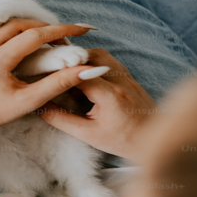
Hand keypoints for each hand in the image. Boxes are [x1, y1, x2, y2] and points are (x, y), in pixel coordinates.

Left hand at [0, 19, 108, 141]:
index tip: (80, 28)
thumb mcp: (26, 102)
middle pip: (18, 25)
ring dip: (19, 27)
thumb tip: (86, 70)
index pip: (35, 36)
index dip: (61, 30)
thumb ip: (57, 84)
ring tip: (36, 38)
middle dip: (42, 28)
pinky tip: (5, 39)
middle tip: (59, 38)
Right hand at [39, 48, 156, 160]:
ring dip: (82, 60)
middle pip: (90, 56)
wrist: (156, 142)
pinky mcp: (130, 77)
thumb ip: (62, 120)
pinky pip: (109, 61)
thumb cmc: (124, 141)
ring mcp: (127, 76)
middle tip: (55, 70)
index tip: (43, 72)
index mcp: (109, 94)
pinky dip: (94, 63)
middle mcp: (120, 80)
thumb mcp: (88, 135)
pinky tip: (85, 77)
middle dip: (70, 60)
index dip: (59, 70)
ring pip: (100, 54)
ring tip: (69, 74)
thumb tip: (40, 107)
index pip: (79, 72)